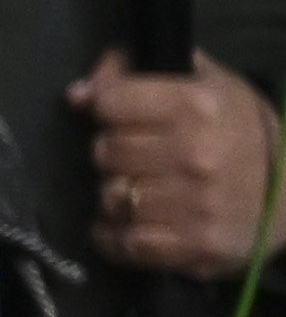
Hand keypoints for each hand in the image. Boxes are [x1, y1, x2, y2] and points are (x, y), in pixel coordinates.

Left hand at [87, 51, 279, 276]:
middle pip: (105, 152)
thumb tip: (78, 93)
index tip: (124, 119)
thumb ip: (137, 72)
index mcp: (197, 105)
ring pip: (111, 198)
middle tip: (136, 159)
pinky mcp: (194, 244)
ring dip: (117, 197)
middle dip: (113, 155)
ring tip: (141, 191)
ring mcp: (196, 202)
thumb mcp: (205, 82)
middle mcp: (196, 153)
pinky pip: (124, 242)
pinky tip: (134, 224)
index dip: (109, 111)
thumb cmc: (239, 131)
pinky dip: (117, 236)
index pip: (111, 103)